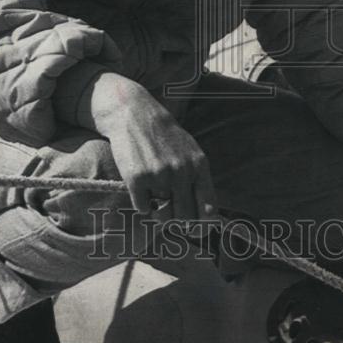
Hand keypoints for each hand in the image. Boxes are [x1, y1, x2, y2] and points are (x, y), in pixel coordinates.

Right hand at [91, 73, 216, 221]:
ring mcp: (159, 176)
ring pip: (163, 217)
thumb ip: (198, 179)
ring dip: (159, 213)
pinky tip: (140, 189)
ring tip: (155, 199)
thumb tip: (208, 215)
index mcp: (199, 166)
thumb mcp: (190, 150)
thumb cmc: (164, 135)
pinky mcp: (137, 179)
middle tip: (170, 211)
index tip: (196, 228)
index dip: (203, 224)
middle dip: (178, 219)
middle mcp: (181, 172)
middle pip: (185, 218)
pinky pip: (143, 208)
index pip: (208, 208)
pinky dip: (142, 204)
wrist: (134, 113)